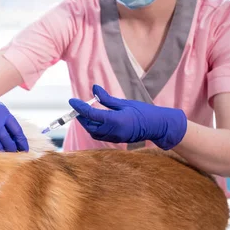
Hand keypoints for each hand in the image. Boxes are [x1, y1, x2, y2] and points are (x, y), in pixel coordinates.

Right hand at [0, 77, 28, 152]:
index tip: (25, 151)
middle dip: (9, 148)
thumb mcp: (1, 111)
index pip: (16, 129)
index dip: (21, 141)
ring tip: (1, 158)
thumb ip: (8, 125)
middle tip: (13, 157)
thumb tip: (19, 143)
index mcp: (4, 113)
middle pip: (3, 135)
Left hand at [68, 85, 186, 149]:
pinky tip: (95, 120)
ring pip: (93, 132)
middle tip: (78, 107)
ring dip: (87, 123)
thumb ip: (106, 98)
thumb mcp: (124, 103)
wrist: (157, 126)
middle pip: (89, 126)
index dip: (79, 107)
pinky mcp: (116, 140)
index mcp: (115, 120)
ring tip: (86, 113)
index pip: (91, 114)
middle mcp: (113, 131)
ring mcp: (115, 137)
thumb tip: (93, 88)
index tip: (72, 101)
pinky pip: (100, 135)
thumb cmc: (143, 112)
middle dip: (81, 117)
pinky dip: (94, 128)